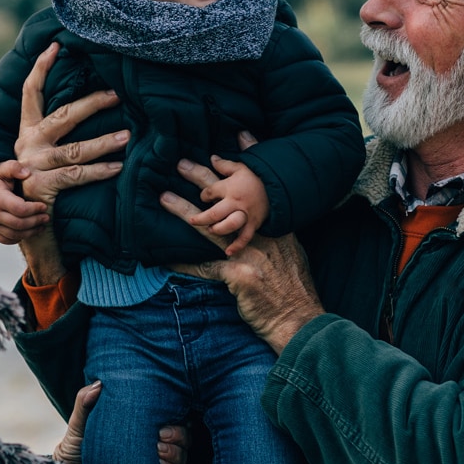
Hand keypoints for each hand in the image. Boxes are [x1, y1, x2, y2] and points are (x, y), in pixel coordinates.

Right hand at [0, 160, 47, 244]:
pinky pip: (7, 240)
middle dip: (36, 221)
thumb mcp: (3, 168)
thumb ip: (14, 167)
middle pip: (19, 224)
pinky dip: (20, 238)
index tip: (44, 206)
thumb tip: (27, 173)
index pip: (20, 209)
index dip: (34, 209)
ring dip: (31, 232)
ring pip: (15, 235)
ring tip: (42, 225)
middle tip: (46, 217)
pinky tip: (30, 231)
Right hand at [12, 42, 127, 284]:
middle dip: (91, 104)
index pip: (31, 92)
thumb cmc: (42, 183)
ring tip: (127, 136)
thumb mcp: (42, 154)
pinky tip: (118, 167)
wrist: (22, 223)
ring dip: (103, 142)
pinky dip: (100, 171)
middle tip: (117, 95)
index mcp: (27, 131)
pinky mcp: (41, 186)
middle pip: (62, 116)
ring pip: (75, 149)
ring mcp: (33, 166)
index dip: (41, 68)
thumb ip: (56, 133)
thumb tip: (87, 105)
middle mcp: (28, 145)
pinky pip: (76, 175)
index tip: (55, 47)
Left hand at [55, 382, 188, 463]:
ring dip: (174, 457)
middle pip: (182, 444)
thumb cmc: (74, 449)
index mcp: (142, 432)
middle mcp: (151, 450)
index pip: (173, 426)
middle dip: (178, 441)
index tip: (161, 429)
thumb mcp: (79, 425)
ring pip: (178, 463)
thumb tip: (99, 384)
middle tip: (160, 440)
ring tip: (158, 453)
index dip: (176, 428)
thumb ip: (85, 402)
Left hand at [162, 155, 322, 353]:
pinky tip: (166, 254)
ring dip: (185, 211)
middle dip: (203, 179)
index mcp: (275, 230)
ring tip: (164, 198)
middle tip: (181, 163)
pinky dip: (184, 260)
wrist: (299, 320)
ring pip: (210, 226)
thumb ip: (275, 241)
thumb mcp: (292, 259)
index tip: (231, 142)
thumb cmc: (294, 293)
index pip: (257, 190)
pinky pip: (204, 265)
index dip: (244, 166)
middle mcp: (263, 236)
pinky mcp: (237, 274)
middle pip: (228, 201)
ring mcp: (250, 254)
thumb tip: (254, 230)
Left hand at [183, 158, 268, 255]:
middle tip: (192, 220)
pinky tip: (228, 252)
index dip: (204, 195)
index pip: (210, 192)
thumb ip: (226, 164)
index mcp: (231, 187)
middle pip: (214, 212)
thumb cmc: (261, 175)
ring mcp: (245, 214)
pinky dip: (237, 245)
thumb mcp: (242, 166)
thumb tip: (212, 158)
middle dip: (201, 218)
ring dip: (217, 229)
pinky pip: (245, 237)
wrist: (283, 185)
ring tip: (210, 230)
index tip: (204, 197)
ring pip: (227, 225)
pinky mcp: (255, 224)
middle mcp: (236, 202)